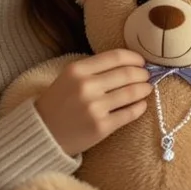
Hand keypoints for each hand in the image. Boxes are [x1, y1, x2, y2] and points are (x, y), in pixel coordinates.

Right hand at [34, 49, 152, 155]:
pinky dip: (140, 107)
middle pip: (127, 74)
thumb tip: (129, 63)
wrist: (43, 132)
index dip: (134, 58)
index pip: (116, 57)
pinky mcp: (101, 127)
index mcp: (77, 70)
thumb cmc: (59, 102)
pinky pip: (129, 114)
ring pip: (132, 93)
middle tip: (146, 75)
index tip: (141, 61)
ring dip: (145, 89)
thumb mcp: (69, 77)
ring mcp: (94, 108)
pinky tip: (141, 105)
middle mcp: (86, 87)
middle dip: (142, 73)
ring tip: (147, 88)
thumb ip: (94, 69)